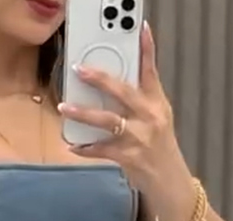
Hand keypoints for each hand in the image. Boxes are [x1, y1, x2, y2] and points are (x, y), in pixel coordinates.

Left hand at [59, 21, 178, 185]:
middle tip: (79, 70)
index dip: (147, 49)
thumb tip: (112, 86)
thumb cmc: (159, 146)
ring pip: (107, 120)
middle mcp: (149, 117)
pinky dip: (85, 148)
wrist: (168, 179)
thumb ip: (139, 100)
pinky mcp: (129, 157)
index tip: (141, 29)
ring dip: (83, 114)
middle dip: (99, 79)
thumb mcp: (157, 118)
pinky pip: (102, 149)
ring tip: (64, 107)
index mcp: (157, 103)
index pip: (151, 71)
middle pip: (123, 92)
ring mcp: (139, 137)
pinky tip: (73, 145)